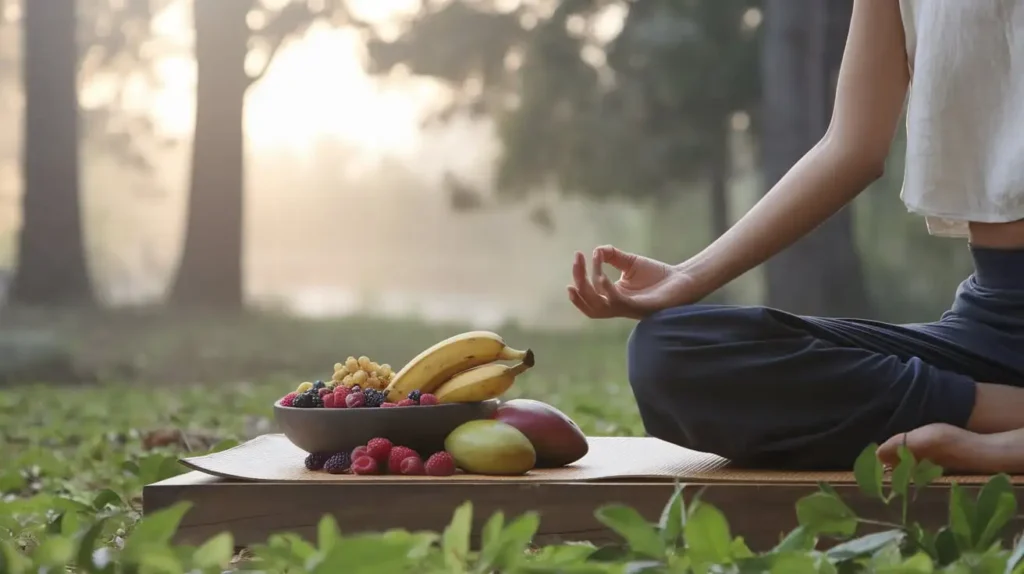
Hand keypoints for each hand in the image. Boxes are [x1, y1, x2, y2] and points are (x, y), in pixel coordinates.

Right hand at [567, 245, 704, 319]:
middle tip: (577, 259)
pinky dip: (607, 291)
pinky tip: (601, 277)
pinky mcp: (640, 308)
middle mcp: (618, 307)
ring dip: (588, 286)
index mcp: (614, 298)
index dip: (578, 280)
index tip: (577, 257)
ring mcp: (628, 309)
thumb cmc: (658, 274)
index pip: (589, 295)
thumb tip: (596, 250)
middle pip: (589, 303)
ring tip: (585, 264)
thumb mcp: (630, 262)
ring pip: (599, 307)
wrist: (684, 280)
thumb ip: (612, 256)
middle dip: (579, 281)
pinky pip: (618, 303)